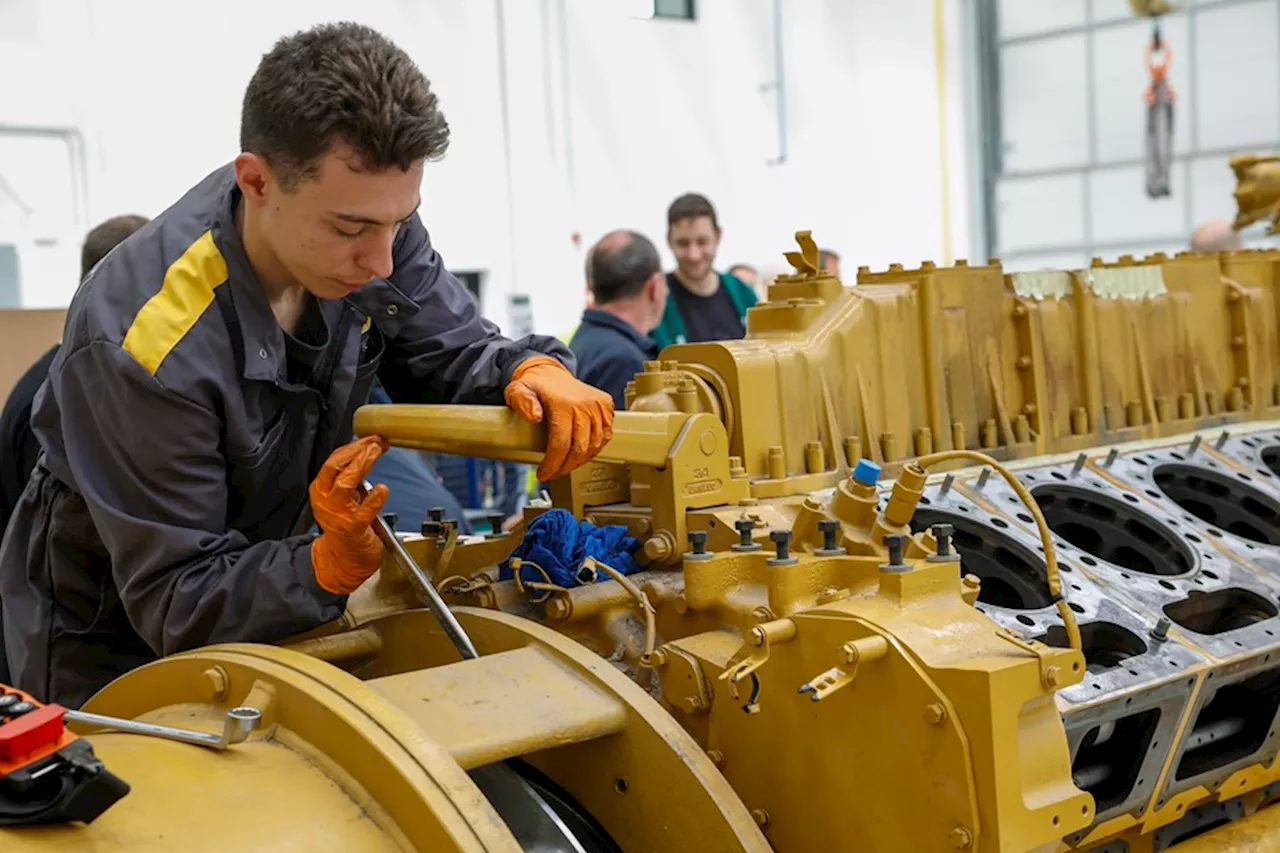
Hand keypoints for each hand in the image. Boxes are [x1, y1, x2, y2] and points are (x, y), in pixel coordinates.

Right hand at [310, 435, 390, 594]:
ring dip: (362, 466)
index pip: (334, 461)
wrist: (343, 560)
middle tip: (376, 443)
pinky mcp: (352, 530)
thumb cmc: (346, 526)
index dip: (354, 446)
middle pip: (336, 467)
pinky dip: (374, 500)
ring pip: (345, 484)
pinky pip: (363, 512)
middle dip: (357, 451)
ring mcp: (337, 515)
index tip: (372, 438)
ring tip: (376, 454)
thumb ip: (352, 477)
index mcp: (321, 489)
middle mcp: (325, 500)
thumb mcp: (344, 497)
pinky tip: (383, 490)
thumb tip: (370, 450)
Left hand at [504, 356, 613, 480]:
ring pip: (594, 446)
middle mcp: (585, 404)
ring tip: (565, 465)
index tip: (543, 474)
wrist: (550, 372)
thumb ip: (521, 402)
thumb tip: (534, 417)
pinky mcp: (607, 406)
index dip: (553, 464)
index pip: (561, 444)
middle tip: (553, 473)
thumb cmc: (533, 386)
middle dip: (565, 467)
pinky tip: (581, 454)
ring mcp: (598, 406)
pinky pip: (605, 436)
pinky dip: (594, 449)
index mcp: (563, 403)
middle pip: (580, 449)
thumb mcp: (517, 391)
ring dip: (580, 461)